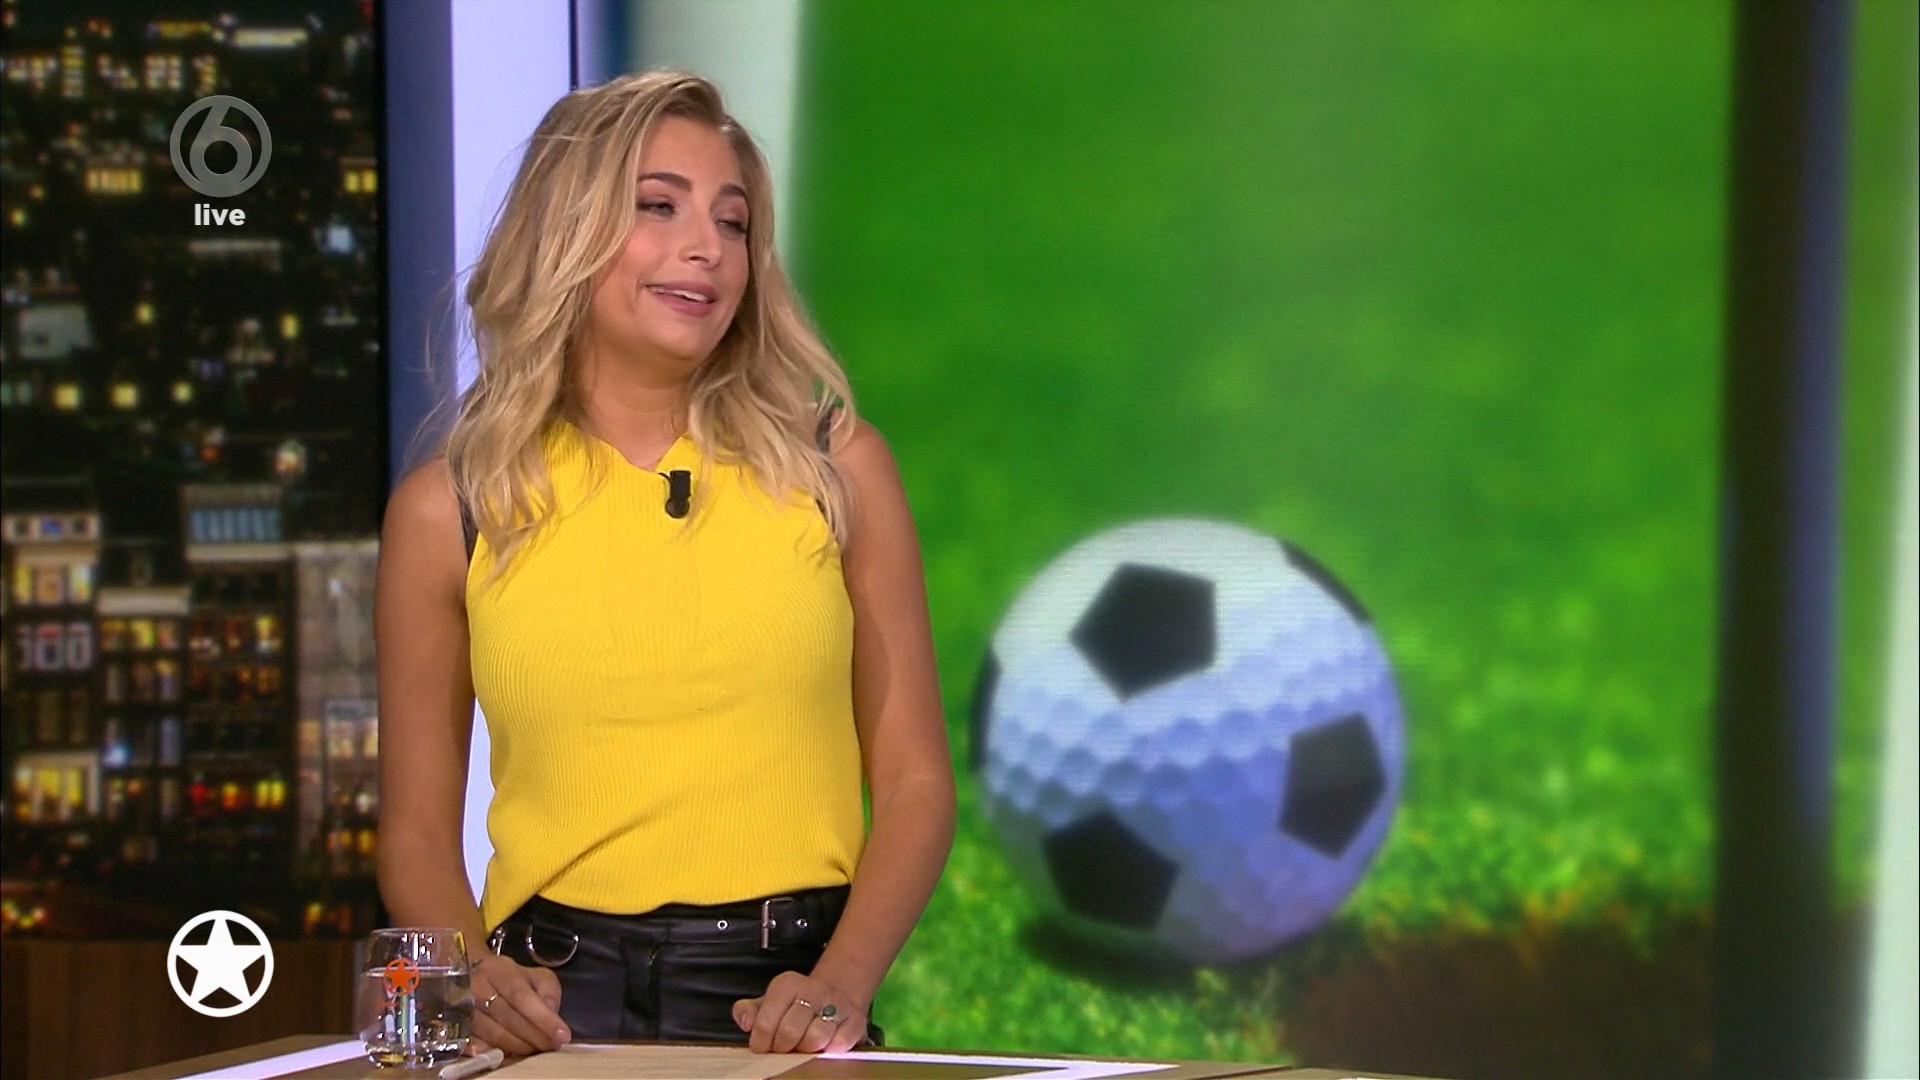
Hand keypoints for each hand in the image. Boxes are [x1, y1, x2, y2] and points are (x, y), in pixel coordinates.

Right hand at [466, 953, 570, 1057]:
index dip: (542, 1018)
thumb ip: (548, 990)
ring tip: (534, 1050)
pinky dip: (492, 1051)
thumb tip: (551, 1011)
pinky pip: (473, 1043)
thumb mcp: (535, 975)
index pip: (522, 995)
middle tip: (550, 1046)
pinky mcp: (453, 1024)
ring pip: (491, 1033)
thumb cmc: (510, 979)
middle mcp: (477, 985)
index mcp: (499, 970)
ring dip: (516, 1046)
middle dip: (533, 1036)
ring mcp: (461, 1005)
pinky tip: (507, 1054)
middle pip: (507, 1017)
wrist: (473, 976)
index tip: (562, 1035)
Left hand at [732, 971, 868, 1053]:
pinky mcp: (855, 1021)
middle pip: (789, 1033)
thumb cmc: (794, 1006)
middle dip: (783, 1048)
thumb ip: (747, 1011)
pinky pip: (838, 1046)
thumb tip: (746, 1022)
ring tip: (803, 1047)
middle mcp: (813, 990)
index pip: (764, 1024)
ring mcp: (836, 1004)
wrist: (834, 995)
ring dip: (806, 1050)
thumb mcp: (767, 1003)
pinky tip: (823, 1046)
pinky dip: (828, 1052)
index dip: (761, 1043)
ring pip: (815, 1039)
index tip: (765, 1046)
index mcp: (787, 984)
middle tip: (784, 1048)